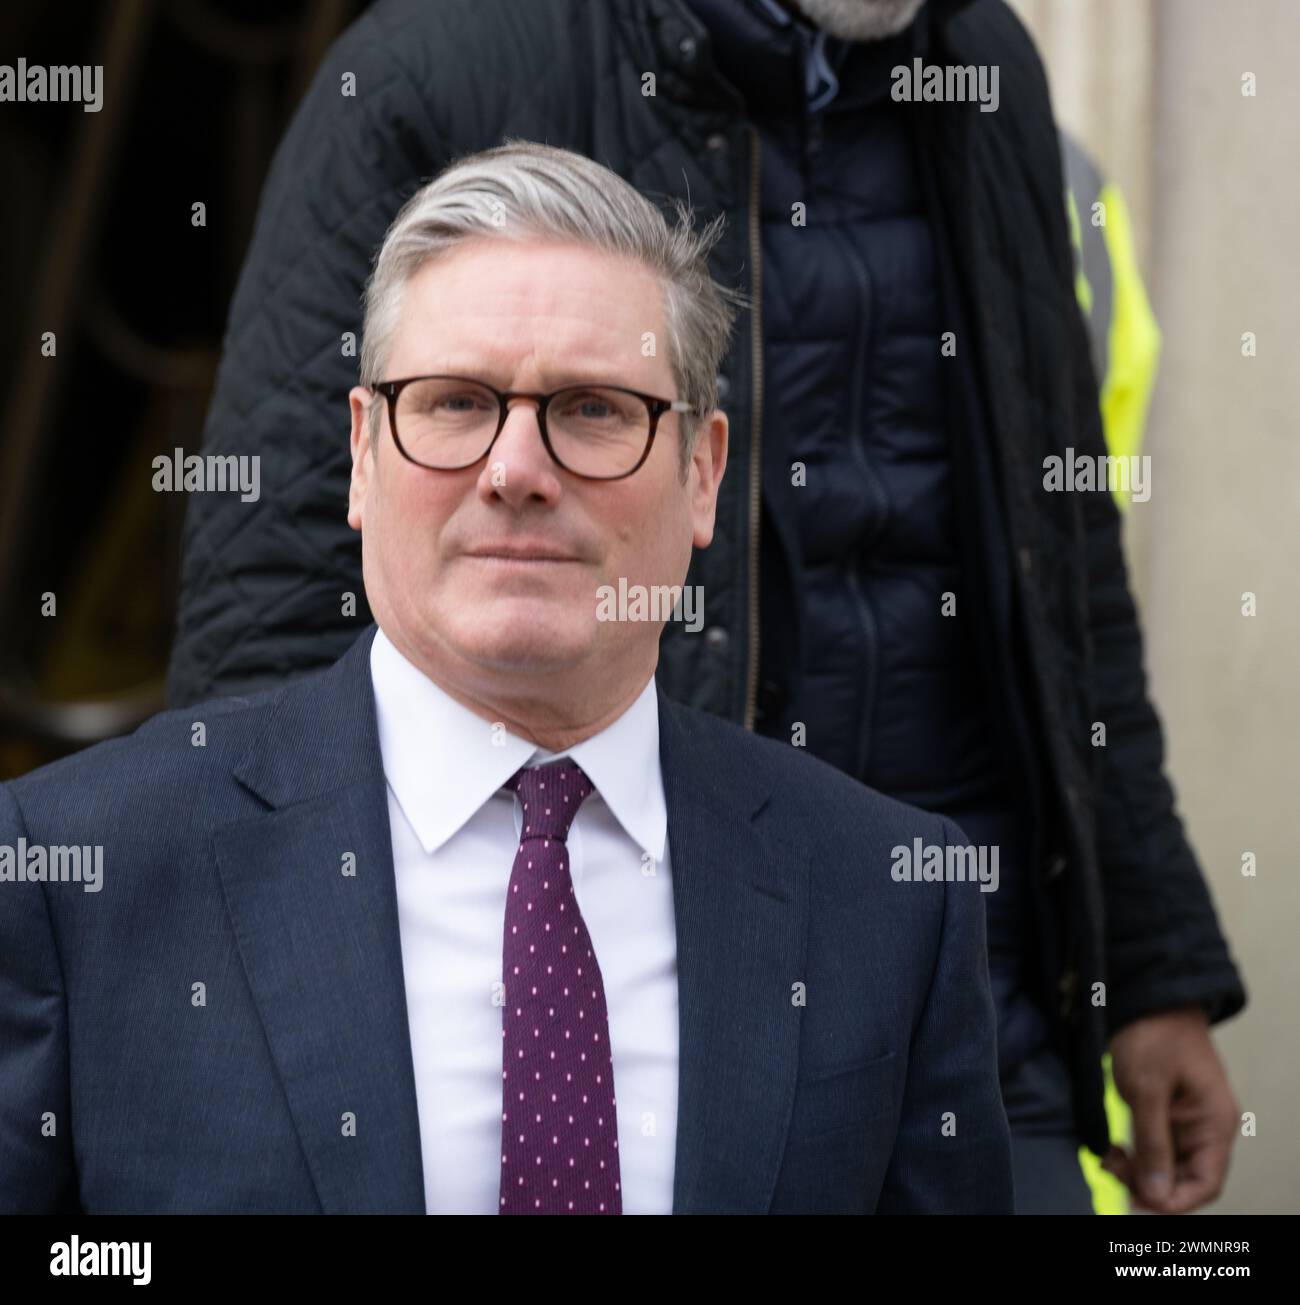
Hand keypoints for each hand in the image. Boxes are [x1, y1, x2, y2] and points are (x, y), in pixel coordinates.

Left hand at [1101, 1005, 1238, 1212]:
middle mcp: (1206, 1127)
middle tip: (1114, 1170)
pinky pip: (1155, 1144)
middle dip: (1150, 1184)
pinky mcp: (1165, 1110)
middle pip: (1184, 1178)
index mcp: (1214, 1124)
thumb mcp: (1146, 1089)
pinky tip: (1113, 1148)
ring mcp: (1186, 1119)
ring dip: (1139, 1169)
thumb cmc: (1153, 1034)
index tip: (1137, 1200)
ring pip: (1166, 1163)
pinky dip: (1135, 1151)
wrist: (1147, 994)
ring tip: (1110, 1158)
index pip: (1205, 1183)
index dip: (1174, 1200)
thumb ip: (1153, 1143)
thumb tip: (1156, 1194)